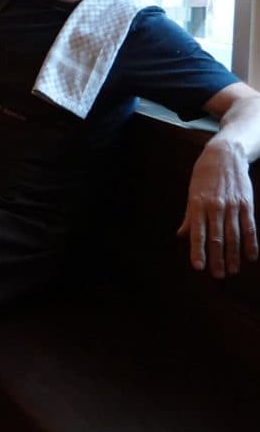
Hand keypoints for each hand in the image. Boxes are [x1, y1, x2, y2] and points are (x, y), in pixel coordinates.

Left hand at [177, 138, 257, 276]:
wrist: (224, 155)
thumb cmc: (204, 176)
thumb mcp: (191, 193)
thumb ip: (189, 216)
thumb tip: (181, 235)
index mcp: (197, 204)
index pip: (197, 233)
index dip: (197, 251)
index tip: (198, 267)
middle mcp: (215, 206)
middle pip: (216, 238)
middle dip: (217, 258)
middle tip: (218, 275)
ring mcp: (232, 206)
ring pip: (233, 236)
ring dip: (233, 255)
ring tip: (232, 270)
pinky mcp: (246, 204)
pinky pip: (249, 227)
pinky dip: (250, 243)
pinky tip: (250, 256)